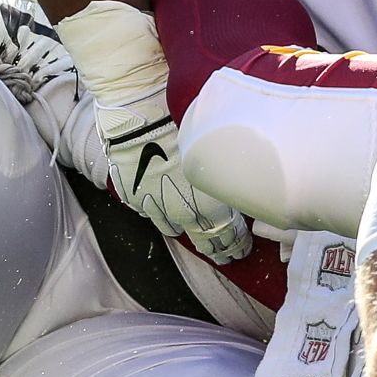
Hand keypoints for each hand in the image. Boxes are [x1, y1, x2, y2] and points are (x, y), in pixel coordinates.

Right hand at [99, 85, 251, 261]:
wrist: (143, 121)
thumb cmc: (186, 130)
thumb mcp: (216, 156)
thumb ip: (223, 182)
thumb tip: (231, 191)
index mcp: (209, 205)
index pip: (228, 236)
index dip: (236, 245)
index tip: (241, 249)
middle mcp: (184, 213)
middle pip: (204, 241)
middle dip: (217, 249)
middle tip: (225, 255)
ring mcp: (157, 208)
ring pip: (174, 230)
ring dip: (187, 231)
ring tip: (194, 233)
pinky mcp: (135, 199)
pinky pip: (150, 213)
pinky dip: (159, 213)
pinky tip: (164, 211)